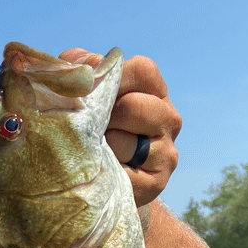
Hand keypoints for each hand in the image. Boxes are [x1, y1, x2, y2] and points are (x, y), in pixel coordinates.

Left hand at [60, 48, 181, 207]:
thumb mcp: (81, 96)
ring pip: (125, 143)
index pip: (142, 70)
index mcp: (154, 92)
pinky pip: (122, 174)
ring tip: (92, 153)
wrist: (94, 185)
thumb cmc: (86, 132)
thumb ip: (78, 69)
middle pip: (132, 107)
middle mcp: (169, 118)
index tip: (89, 95)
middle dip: (101, 119)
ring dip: (100, 148)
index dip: (111, 80)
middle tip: (88, 131)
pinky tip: (98, 174)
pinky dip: (103, 174)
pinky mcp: (157, 184)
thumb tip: (80, 62)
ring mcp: (166, 152)